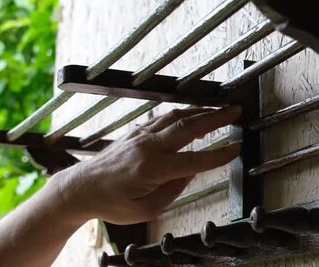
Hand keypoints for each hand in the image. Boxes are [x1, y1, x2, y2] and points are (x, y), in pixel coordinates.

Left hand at [52, 105, 241, 224]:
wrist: (81, 188)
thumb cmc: (110, 203)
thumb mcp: (145, 210)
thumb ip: (172, 191)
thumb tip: (190, 172)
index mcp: (151, 169)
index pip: (194, 160)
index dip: (218, 155)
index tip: (236, 148)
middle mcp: (147, 147)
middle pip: (188, 126)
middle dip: (215, 117)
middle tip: (236, 110)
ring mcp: (140, 136)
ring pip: (176, 116)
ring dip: (200, 110)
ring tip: (220, 108)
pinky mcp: (136, 132)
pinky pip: (163, 118)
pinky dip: (182, 113)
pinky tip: (192, 113)